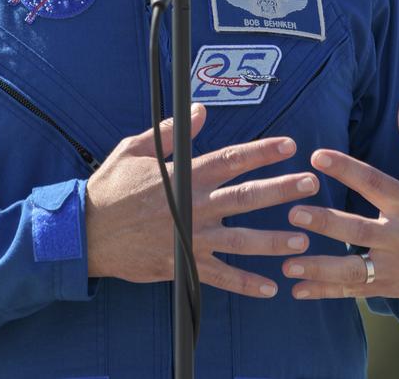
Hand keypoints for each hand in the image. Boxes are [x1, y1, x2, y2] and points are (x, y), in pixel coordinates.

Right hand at [85, 104, 316, 297]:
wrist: (86, 234)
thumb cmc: (110, 188)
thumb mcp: (134, 149)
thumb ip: (170, 132)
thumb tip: (200, 112)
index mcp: (186, 176)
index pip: (233, 159)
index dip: (263, 152)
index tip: (289, 145)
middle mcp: (195, 206)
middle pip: (247, 197)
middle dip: (282, 190)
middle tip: (311, 185)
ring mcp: (192, 238)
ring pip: (242, 240)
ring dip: (274, 240)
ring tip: (303, 239)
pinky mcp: (184, 264)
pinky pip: (220, 276)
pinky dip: (245, 283)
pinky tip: (269, 287)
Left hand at [281, 96, 398, 300]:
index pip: (374, 182)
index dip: (345, 168)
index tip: (316, 155)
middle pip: (357, 229)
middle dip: (325, 222)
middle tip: (292, 212)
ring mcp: (396, 265)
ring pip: (352, 268)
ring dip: (318, 267)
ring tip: (286, 262)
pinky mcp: (391, 286)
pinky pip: (354, 289)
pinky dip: (325, 291)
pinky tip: (296, 290)